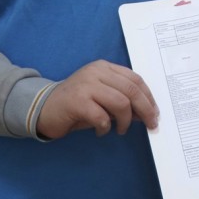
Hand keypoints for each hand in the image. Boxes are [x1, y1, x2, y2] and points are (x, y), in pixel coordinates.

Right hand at [36, 60, 158, 139]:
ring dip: (125, 121)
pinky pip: (102, 117)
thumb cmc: (76, 105)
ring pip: (120, 103)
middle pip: (131, 90)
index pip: (135, 79)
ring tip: (121, 130)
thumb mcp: (102, 99)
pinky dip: (105, 127)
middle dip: (145, 110)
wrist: (43, 108)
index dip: (149, 97)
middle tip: (150, 125)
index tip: (155, 112)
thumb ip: (122, 101)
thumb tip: (145, 113)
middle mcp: (96, 72)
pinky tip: (101, 131)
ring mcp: (86, 85)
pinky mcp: (77, 101)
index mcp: (104, 67)